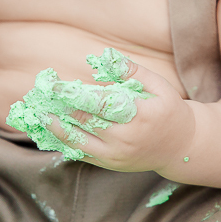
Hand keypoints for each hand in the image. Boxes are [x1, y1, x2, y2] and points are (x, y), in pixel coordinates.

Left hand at [48, 59, 194, 173]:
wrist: (181, 148)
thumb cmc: (170, 111)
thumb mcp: (159, 86)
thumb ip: (134, 71)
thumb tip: (107, 56)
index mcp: (139, 115)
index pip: (99, 103)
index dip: (74, 94)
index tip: (54, 85)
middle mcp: (126, 138)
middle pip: (84, 122)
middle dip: (59, 108)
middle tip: (39, 95)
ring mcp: (117, 155)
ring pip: (78, 141)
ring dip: (56, 127)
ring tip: (39, 114)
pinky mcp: (111, 164)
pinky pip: (82, 154)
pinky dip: (65, 142)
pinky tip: (52, 129)